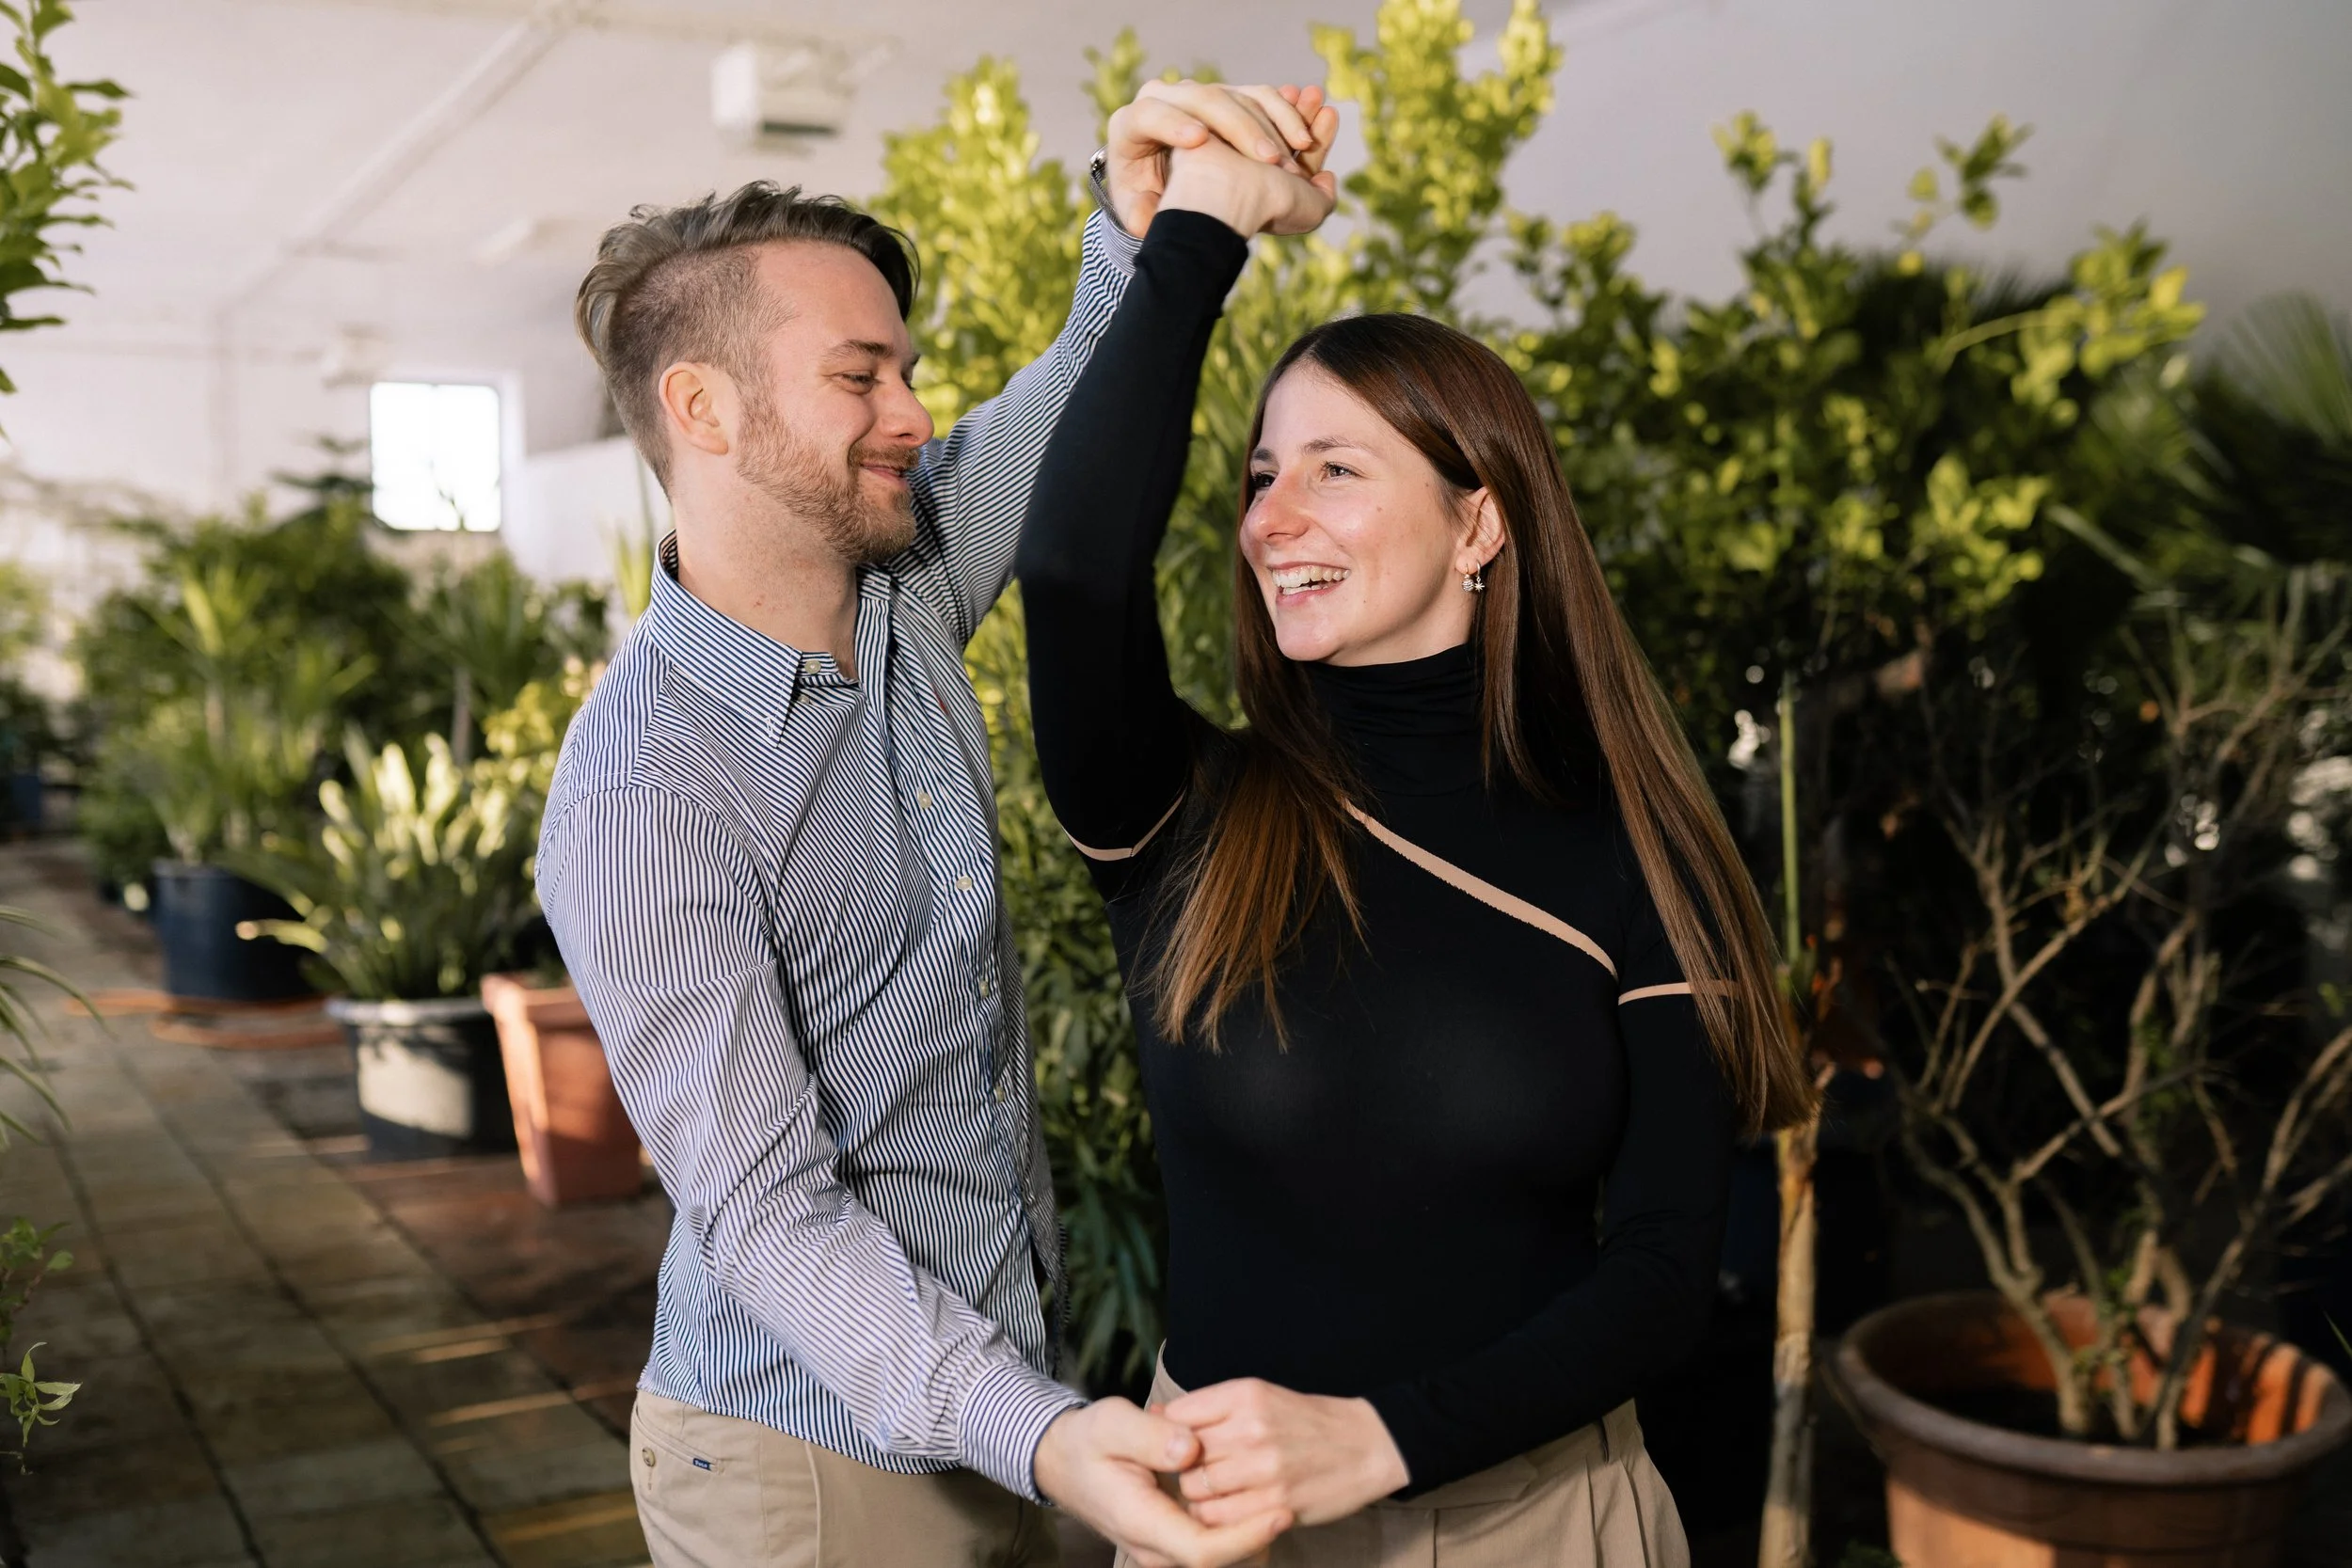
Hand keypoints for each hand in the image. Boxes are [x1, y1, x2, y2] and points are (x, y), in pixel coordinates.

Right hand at [1034, 1398, 1293, 1567]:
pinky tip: (1258, 1499)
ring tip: (1280, 1496)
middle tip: (1292, 1497)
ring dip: (1255, 1536)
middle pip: (1223, 1563)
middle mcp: (1155, 1550)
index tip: (1280, 1509)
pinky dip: (1242, 1532)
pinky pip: (1217, 1550)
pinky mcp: (1173, 1544)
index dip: (1247, 1536)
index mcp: (1141, 1523)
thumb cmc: (1089, 1440)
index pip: (1204, 1552)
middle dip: (1261, 1537)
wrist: (1064, 1463)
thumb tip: (1189, 1448)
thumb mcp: (1111, 1423)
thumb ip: (1150, 1435)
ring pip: (1225, 1561)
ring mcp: (1164, 1552)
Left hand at [1105, 80, 1338, 234]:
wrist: (1161, 181)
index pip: (1151, 113)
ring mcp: (1200, 94)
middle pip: (1204, 98)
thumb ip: (1140, 216)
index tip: (1199, 139)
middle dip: (1240, 127)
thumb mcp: (1137, 211)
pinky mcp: (1228, 97)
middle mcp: (1166, 99)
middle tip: (1269, 158)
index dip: (1174, 124)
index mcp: (1133, 124)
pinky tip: (1304, 140)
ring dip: (1273, 121)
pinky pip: (1262, 97)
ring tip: (1298, 149)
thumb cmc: (1146, 198)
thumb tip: (1145, 217)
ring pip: (1240, 95)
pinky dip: (1285, 115)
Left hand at [1163, 1378, 1408, 1530]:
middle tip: (1200, 1472)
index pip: (1178, 1415)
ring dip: (1198, 1496)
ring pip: (1195, 1490)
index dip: (1171, 1435)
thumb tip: (1156, 1415)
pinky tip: (1232, 1508)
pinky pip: (1219, 1518)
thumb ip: (1211, 1407)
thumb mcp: (1261, 1396)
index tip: (1180, 1446)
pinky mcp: (1275, 1504)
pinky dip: (1217, 1518)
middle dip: (1184, 1468)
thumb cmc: (1307, 1422)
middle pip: (1182, 1456)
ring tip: (1217, 1492)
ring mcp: (1264, 1468)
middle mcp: (1251, 1428)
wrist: (1367, 1446)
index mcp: (1245, 1394)